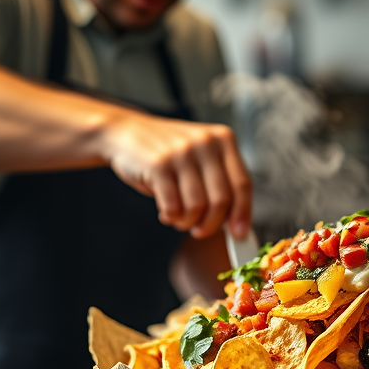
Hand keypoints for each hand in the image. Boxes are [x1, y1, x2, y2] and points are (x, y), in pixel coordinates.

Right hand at [101, 109, 251, 239]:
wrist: (126, 133)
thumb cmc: (169, 154)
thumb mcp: (201, 157)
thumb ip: (220, 183)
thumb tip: (237, 226)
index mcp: (224, 140)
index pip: (243, 184)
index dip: (243, 214)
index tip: (239, 235)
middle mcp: (206, 142)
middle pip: (221, 200)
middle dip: (211, 224)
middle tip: (199, 231)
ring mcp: (182, 152)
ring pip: (197, 207)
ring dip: (187, 222)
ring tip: (178, 218)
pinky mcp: (158, 164)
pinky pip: (173, 207)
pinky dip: (170, 217)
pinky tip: (165, 211)